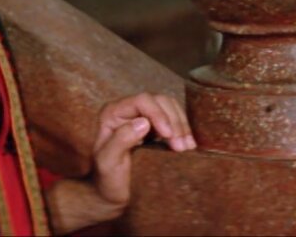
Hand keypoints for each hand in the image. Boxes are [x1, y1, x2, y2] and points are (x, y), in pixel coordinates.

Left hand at [47, 92, 193, 231]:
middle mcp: (128, 110)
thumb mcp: (108, 162)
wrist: (111, 194)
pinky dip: (184, 130)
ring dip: (182, 126)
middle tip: (182, 147)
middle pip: (160, 101)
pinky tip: (188, 145)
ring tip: (187, 147)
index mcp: (113, 113)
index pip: (142, 101)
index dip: (159, 114)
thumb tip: (143, 122)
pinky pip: (173, 120)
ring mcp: (143, 117)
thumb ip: (121, 140)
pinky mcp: (155, 128)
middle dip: (174, 121)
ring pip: (170, 108)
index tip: (169, 136)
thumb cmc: (106, 179)